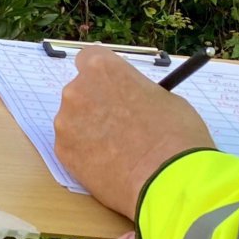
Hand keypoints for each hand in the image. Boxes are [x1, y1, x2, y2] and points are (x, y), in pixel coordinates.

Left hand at [51, 46, 212, 217]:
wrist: (168, 179)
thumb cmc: (175, 135)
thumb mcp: (165, 98)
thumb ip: (138, 92)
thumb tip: (132, 98)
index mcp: (102, 68)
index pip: (89, 59)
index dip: (101, 76)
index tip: (110, 87)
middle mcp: (77, 90)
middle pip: (80, 91)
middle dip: (95, 104)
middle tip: (117, 123)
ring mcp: (66, 122)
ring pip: (73, 120)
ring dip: (89, 129)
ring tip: (117, 149)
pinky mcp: (62, 152)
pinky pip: (72, 146)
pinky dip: (85, 153)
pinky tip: (109, 164)